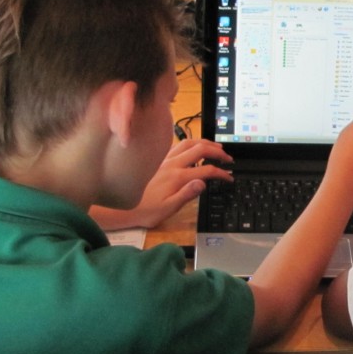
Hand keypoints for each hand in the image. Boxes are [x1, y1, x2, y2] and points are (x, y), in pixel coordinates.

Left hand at [91, 138, 233, 229]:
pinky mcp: (159, 159)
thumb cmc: (146, 211)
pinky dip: (191, 142)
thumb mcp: (168, 209)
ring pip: (189, 142)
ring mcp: (165, 159)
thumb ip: (186, 195)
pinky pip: (178, 144)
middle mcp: (172, 164)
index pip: (207, 170)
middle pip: (201, 149)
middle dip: (218, 152)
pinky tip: (194, 147)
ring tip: (216, 148)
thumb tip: (203, 183)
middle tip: (228, 158)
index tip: (230, 178)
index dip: (222, 173)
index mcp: (177, 177)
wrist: (122, 207)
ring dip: (206, 143)